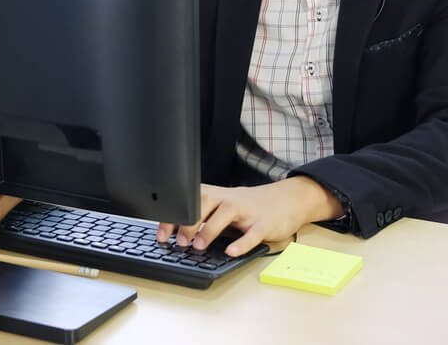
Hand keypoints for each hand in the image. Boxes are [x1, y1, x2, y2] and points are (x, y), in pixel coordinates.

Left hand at [155, 177, 342, 256]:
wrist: (286, 200)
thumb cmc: (250, 207)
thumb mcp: (224, 207)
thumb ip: (203, 217)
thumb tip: (174, 234)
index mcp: (217, 196)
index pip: (190, 202)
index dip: (173, 217)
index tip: (161, 235)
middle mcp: (230, 199)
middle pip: (205, 203)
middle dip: (189, 222)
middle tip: (178, 242)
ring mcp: (248, 211)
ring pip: (226, 213)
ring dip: (210, 229)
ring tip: (199, 245)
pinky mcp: (265, 223)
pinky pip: (253, 233)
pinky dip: (241, 243)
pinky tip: (232, 251)